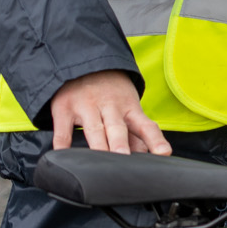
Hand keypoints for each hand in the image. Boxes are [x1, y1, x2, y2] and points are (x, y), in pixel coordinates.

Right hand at [49, 71, 169, 154]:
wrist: (84, 65)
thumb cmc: (111, 94)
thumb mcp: (127, 108)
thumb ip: (135, 135)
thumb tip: (144, 158)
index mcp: (130, 109)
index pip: (146, 126)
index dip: (155, 140)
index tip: (164, 153)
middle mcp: (110, 107)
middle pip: (117, 128)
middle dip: (121, 143)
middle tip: (124, 157)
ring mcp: (86, 107)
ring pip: (93, 129)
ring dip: (98, 145)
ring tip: (101, 162)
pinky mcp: (64, 109)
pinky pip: (63, 130)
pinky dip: (62, 143)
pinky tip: (64, 156)